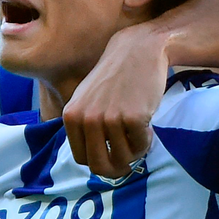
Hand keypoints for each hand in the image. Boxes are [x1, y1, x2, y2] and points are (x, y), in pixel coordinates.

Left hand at [64, 24, 159, 178]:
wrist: (139, 50)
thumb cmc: (115, 78)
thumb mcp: (86, 100)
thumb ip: (83, 128)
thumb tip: (94, 166)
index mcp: (71, 116)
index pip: (82, 160)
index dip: (100, 161)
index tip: (113, 153)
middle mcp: (86, 119)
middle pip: (100, 167)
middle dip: (117, 168)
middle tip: (130, 158)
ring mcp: (109, 118)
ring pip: (123, 159)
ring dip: (135, 151)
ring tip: (138, 132)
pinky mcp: (133, 117)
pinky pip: (141, 147)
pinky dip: (147, 141)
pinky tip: (146, 123)